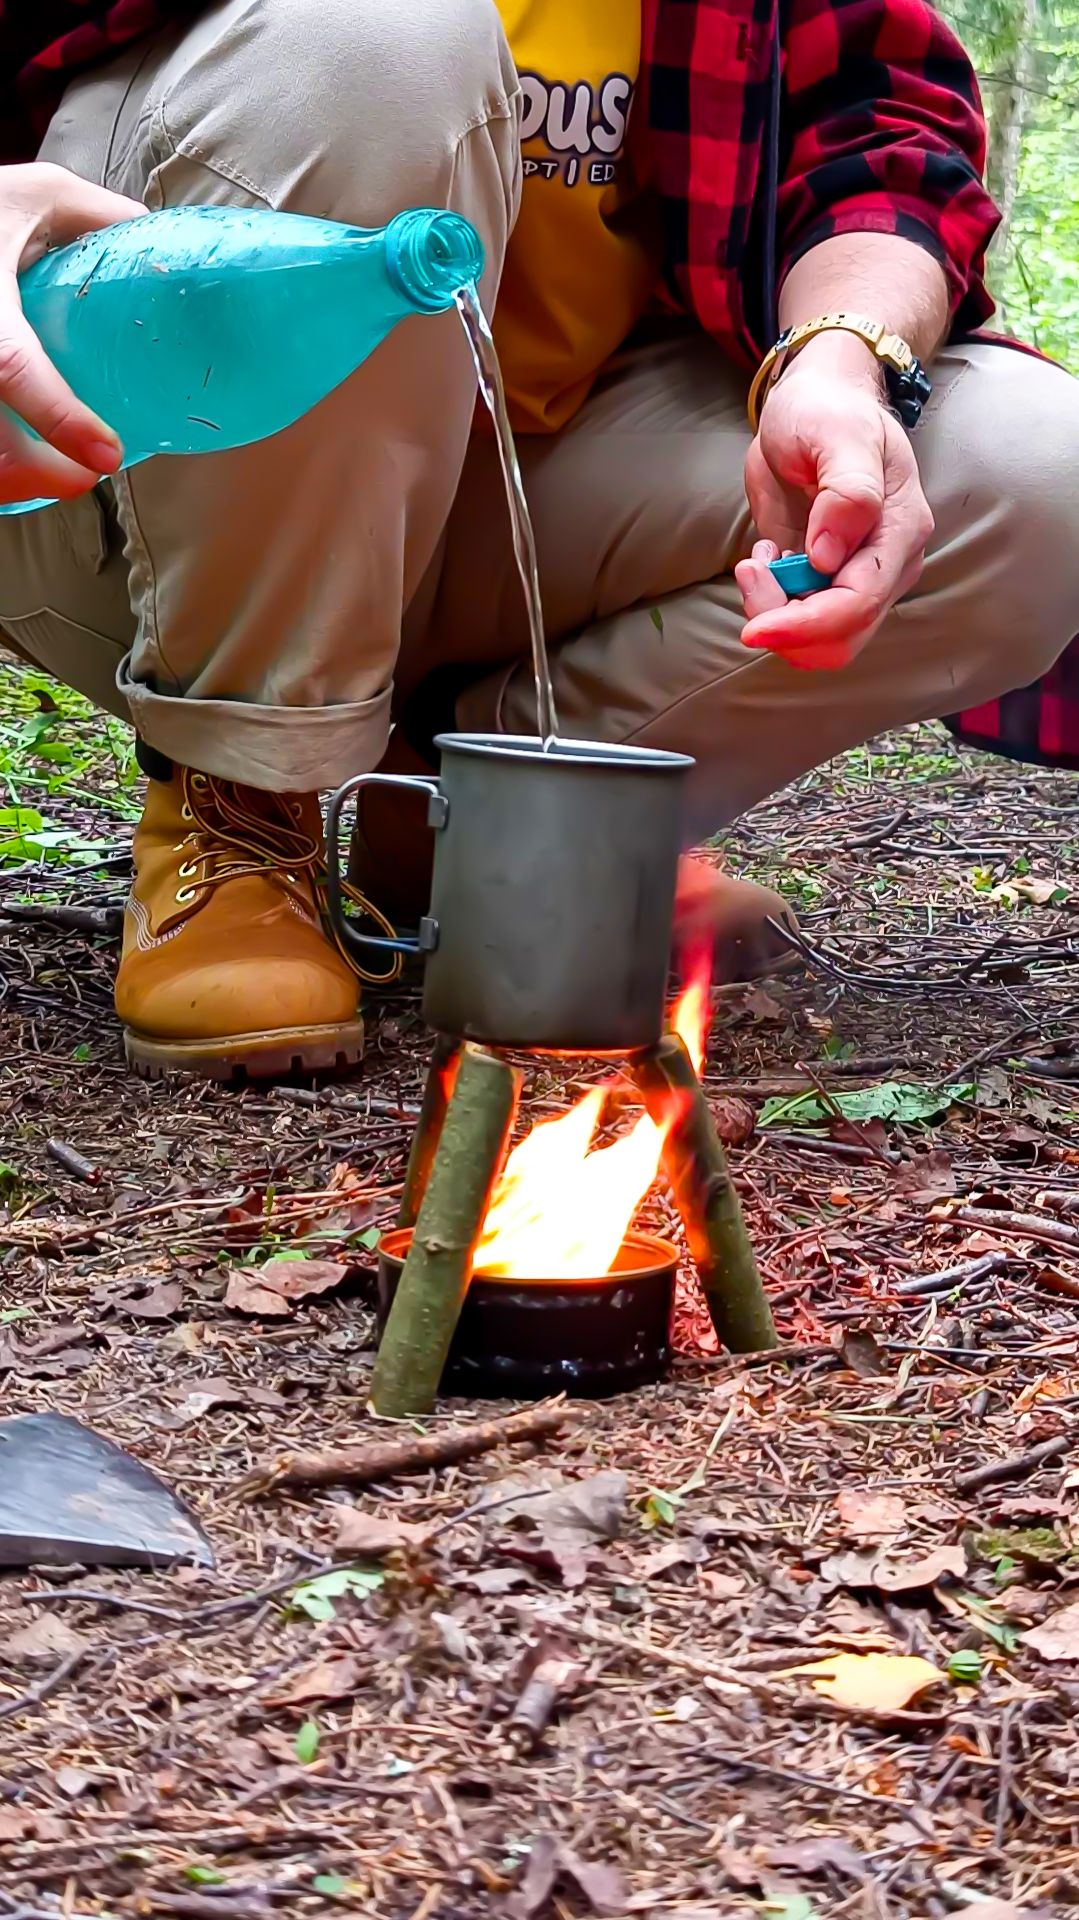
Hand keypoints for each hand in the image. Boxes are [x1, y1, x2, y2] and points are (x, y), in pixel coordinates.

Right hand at [0, 164, 146, 503]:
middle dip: (37, 475)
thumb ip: (100, 220)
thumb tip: (173, 250)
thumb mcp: (39, 196)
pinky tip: (27, 462)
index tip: (106, 456)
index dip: (58, 419)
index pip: (10, 364)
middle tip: (87, 478)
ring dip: (16, 480)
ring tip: (62, 476)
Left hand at [736, 336, 933, 669]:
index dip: (804, 624)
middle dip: (786, 625)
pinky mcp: (830, 583)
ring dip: (776, 616)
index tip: (754, 624)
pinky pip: (802, 622)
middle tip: (751, 569)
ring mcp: (861, 578)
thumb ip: (846, 491)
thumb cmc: (827, 409)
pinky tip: (768, 557)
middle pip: (841, 638)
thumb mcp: (837, 432)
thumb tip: (828, 556)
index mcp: (899, 531)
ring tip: (759, 559)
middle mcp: (889, 565)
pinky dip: (773, 605)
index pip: (858, 603)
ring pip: (821, 641)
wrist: (817, 403)